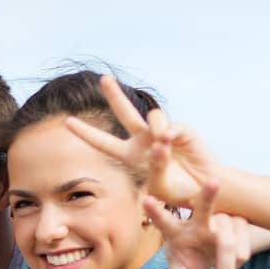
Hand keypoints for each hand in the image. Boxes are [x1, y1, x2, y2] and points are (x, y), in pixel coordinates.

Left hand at [66, 75, 220, 207]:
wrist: (202, 189)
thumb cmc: (177, 191)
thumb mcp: (158, 185)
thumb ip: (155, 164)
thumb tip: (161, 138)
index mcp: (129, 155)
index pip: (102, 142)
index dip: (85, 132)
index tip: (66, 121)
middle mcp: (142, 139)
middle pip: (125, 111)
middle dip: (114, 94)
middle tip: (103, 78)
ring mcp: (161, 132)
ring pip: (151, 116)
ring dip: (155, 131)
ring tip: (163, 147)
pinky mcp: (181, 130)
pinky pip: (169, 125)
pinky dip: (167, 133)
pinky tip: (170, 142)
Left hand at [146, 181, 251, 268]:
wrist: (211, 256)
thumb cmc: (189, 262)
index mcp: (175, 231)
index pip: (163, 221)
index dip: (155, 212)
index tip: (146, 200)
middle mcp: (197, 221)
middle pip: (203, 207)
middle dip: (208, 195)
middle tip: (215, 182)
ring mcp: (220, 219)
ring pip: (227, 236)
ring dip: (226, 265)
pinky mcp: (240, 223)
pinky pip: (245, 241)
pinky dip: (240, 259)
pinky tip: (235, 266)